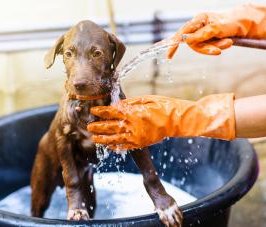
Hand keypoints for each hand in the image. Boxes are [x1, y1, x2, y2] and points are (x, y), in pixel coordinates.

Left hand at [87, 94, 235, 150]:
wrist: (177, 121)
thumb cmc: (163, 106)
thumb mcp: (146, 99)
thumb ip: (129, 103)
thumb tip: (116, 105)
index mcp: (133, 113)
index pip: (112, 112)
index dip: (101, 111)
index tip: (92, 110)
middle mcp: (133, 126)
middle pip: (110, 126)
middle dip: (98, 126)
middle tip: (88, 126)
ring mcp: (137, 136)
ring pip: (115, 139)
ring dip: (103, 138)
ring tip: (94, 138)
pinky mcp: (141, 143)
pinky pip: (125, 146)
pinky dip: (116, 146)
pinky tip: (109, 146)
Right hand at [167, 4, 265, 57]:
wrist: (249, 22)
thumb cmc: (234, 22)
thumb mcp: (219, 28)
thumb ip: (203, 34)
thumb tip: (187, 40)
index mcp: (199, 19)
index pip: (182, 33)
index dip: (174, 44)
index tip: (168, 56)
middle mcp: (199, 25)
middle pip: (193, 43)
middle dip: (206, 48)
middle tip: (219, 51)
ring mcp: (204, 32)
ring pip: (202, 47)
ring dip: (215, 47)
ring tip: (229, 42)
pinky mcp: (209, 37)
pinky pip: (208, 47)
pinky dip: (218, 47)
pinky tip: (227, 41)